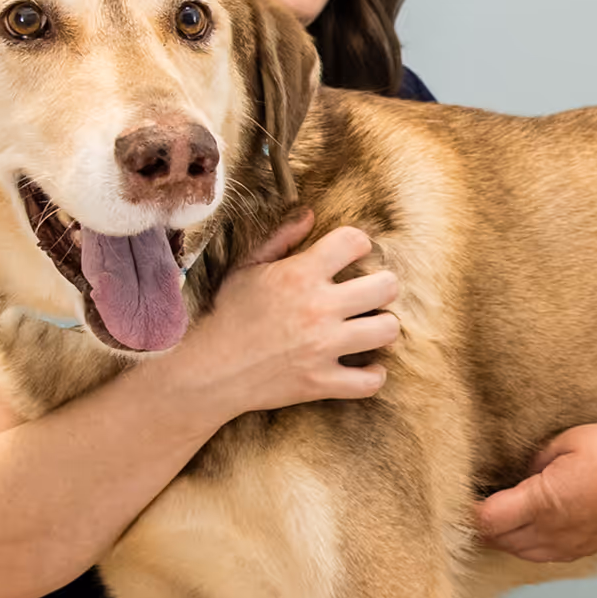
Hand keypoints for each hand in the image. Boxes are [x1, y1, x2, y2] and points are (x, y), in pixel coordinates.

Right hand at [183, 208, 400, 415]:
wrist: (209, 369)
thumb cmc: (227, 314)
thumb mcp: (247, 268)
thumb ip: (281, 239)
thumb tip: (310, 215)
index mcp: (300, 274)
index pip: (354, 242)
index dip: (359, 244)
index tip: (355, 254)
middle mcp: (319, 308)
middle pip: (386, 287)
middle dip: (383, 286)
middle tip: (371, 293)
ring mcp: (323, 347)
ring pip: (387, 330)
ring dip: (382, 327)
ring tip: (369, 327)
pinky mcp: (322, 382)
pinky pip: (370, 381)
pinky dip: (373, 375)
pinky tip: (365, 366)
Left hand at [474, 423, 596, 561]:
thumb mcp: (568, 442)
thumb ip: (533, 461)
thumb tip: (517, 476)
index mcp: (545, 503)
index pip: (487, 520)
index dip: (466, 510)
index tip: (458, 493)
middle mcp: (554, 532)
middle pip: (497, 540)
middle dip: (480, 522)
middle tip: (471, 496)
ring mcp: (571, 546)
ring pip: (518, 551)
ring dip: (502, 534)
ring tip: (495, 507)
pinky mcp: (586, 550)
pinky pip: (542, 554)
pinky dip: (525, 541)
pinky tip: (525, 520)